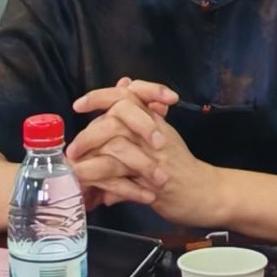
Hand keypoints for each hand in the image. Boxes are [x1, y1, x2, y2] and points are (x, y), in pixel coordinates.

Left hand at [67, 79, 224, 226]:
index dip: (101, 96)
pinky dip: (103, 183)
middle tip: (73, 149)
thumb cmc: (177, 165)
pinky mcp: (154, 182)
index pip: (128, 95)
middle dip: (89, 132)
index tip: (78, 105)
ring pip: (118, 145)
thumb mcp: (159, 133)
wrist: (203, 192)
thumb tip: (121, 84)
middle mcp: (154, 133)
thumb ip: (138, 112)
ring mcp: (155, 156)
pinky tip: (89, 188)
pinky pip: (122, 178)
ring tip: (75, 169)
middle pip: (119, 116)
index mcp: (153, 120)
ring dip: (92, 158)